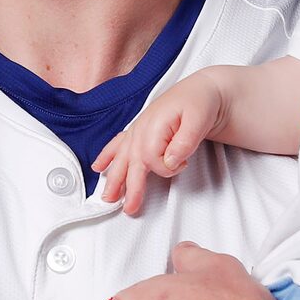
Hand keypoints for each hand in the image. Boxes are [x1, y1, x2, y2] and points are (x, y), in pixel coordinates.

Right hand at [92, 74, 225, 214]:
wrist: (201, 90)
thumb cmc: (200, 102)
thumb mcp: (198, 120)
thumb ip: (184, 142)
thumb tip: (171, 161)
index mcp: (154, 126)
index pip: (151, 159)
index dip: (167, 168)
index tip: (182, 165)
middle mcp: (141, 128)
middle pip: (130, 162)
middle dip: (128, 186)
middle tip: (128, 208)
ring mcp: (137, 129)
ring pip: (121, 157)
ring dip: (114, 177)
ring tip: (108, 197)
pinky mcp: (138, 130)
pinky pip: (118, 144)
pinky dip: (107, 156)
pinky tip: (99, 167)